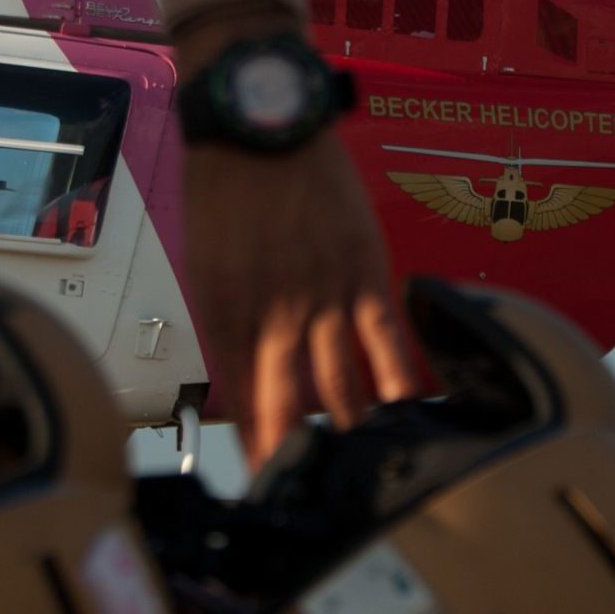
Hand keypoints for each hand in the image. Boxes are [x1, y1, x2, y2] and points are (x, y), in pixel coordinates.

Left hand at [177, 15, 420, 466]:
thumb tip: (245, 373)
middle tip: (315, 498)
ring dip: (352, 431)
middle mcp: (273, 313)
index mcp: (224, 312)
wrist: (257, 115)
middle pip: (290, 406)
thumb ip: (227, 318)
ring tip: (363, 472)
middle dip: (301, 458)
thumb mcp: (206, 259)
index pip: (242, 402)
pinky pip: (386, 340)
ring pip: (342, 383)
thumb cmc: (225, 182)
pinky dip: (399, 380)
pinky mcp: (365, 271)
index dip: (257, 450)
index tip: (268, 485)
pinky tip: (409, 415)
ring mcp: (323, 294)